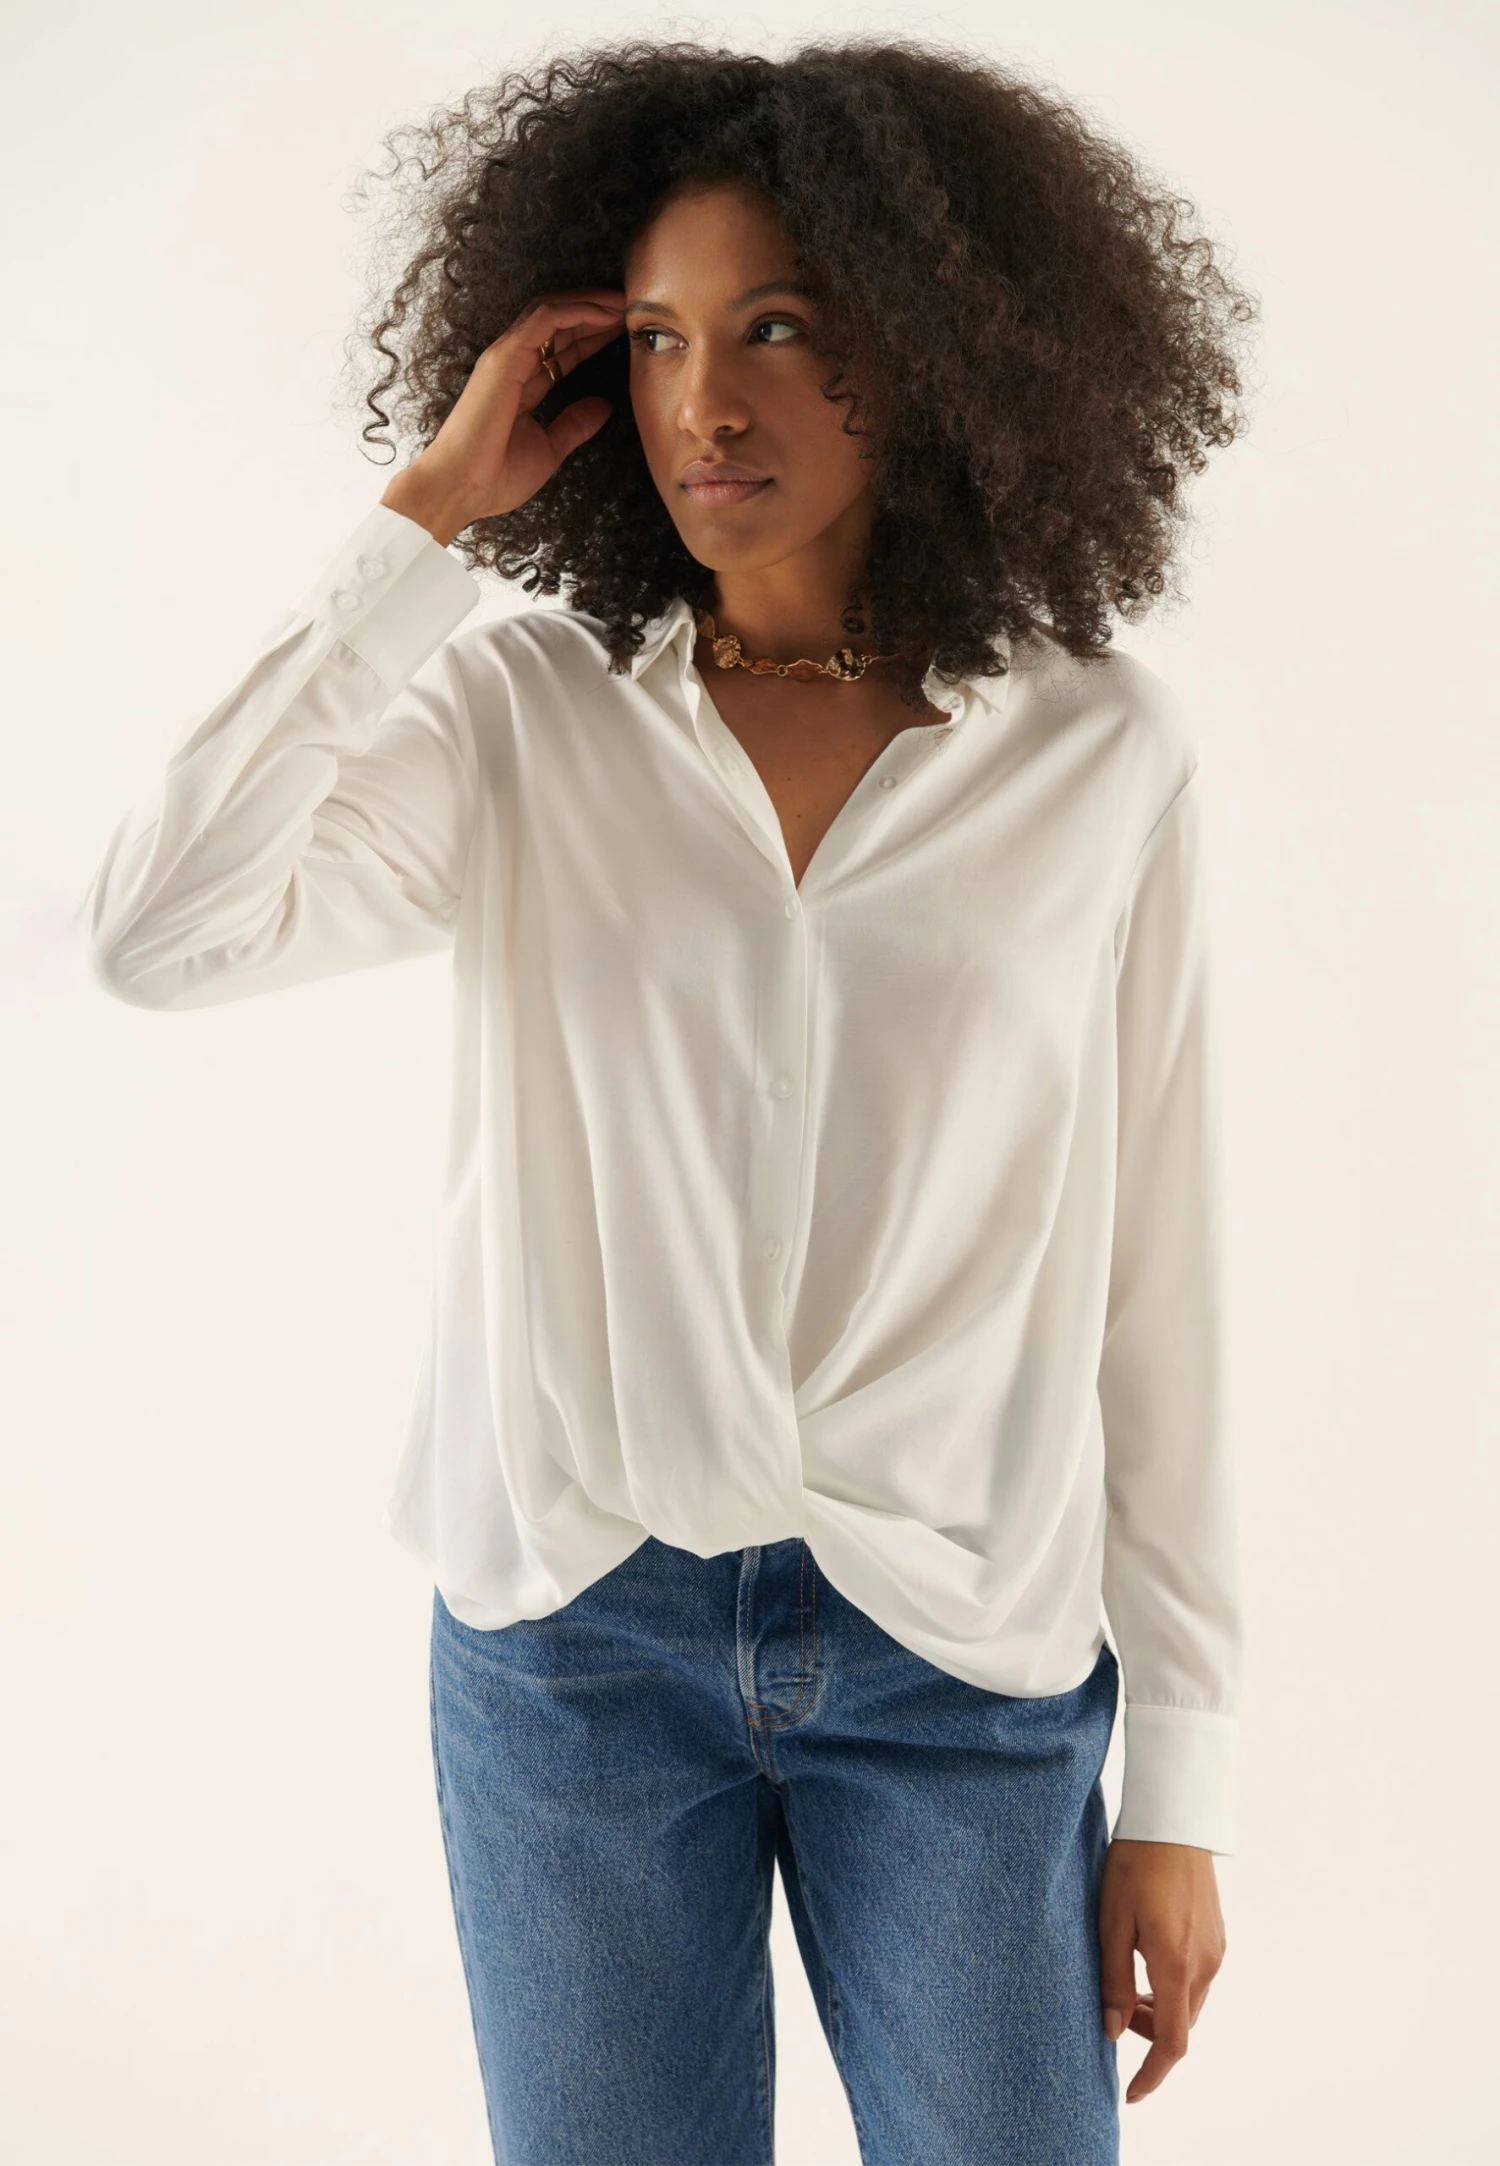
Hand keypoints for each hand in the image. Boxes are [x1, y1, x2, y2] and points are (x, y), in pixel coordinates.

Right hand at [380, 289, 627, 543]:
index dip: (593, 336)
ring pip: (552, 312)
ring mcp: (507, 355)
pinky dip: (577, 310)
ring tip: (624, 303)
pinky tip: (605, 312)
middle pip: (559, 324)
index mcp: (522, 384)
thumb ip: (574, 426)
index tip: (623, 332)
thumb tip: (604, 407)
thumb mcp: (549, 449)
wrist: (462, 488)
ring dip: (590, 303)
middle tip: (631, 308)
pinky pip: (545, 318)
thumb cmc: (495, 476)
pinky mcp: (505, 356)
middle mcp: (513, 363)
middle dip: (595, 312)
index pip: (562, 349)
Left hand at [1097, 1837, 1225, 2103]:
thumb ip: (1113, 1981)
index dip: (1152, 2075)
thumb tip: (1114, 2031)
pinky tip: (1148, 1960)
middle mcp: (1205, 1965)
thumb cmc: (1134, 1865)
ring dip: (1162, 2009)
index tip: (1131, 2093)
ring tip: (1128, 1984)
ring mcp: (1216, 1950)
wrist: (1173, 1821)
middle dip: (1150, 2035)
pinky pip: (1198, 1978)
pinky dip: (1174, 1987)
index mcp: (1176, 1965)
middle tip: (1116, 2013)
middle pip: (1182, 2025)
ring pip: (1190, 2003)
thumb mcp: (1111, 1922)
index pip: (1172, 2043)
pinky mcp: (1218, 1935)